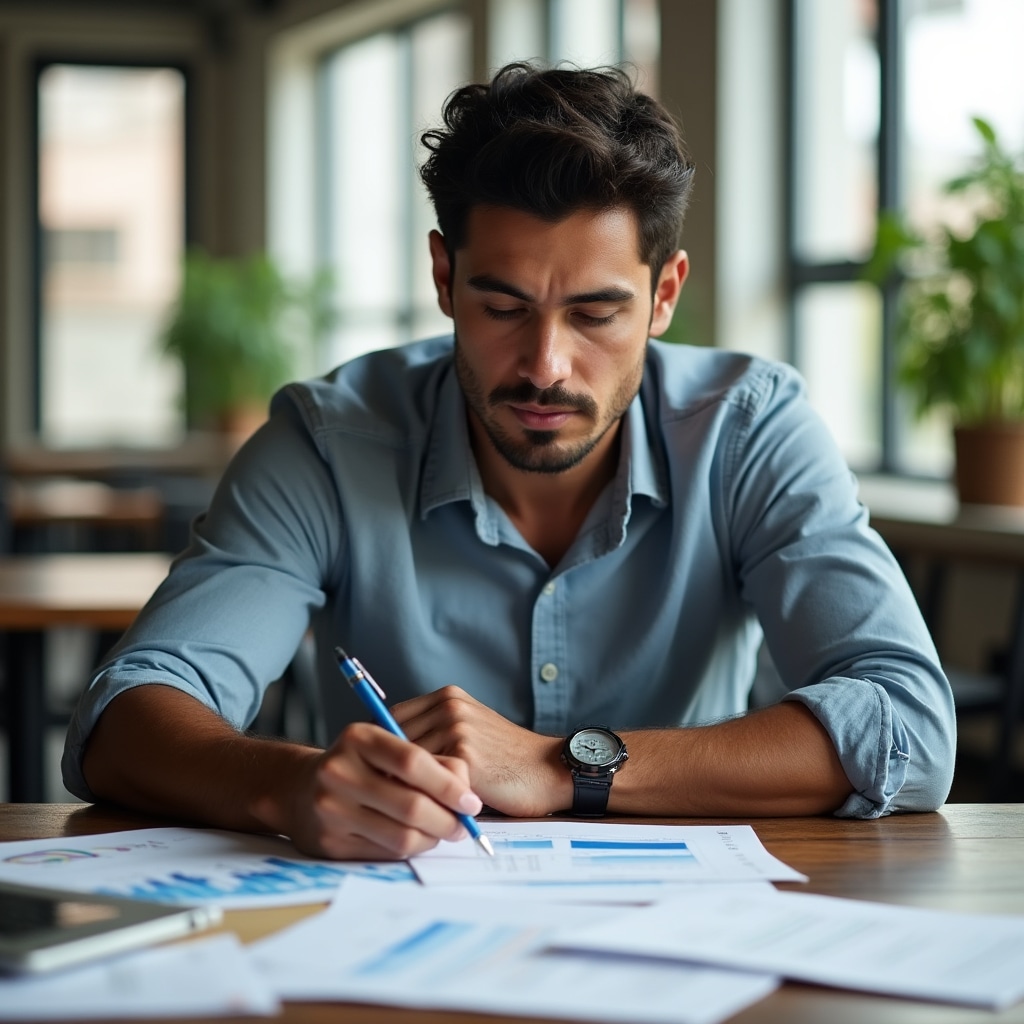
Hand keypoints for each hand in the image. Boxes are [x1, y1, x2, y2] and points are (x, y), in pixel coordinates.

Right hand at [282, 721, 483, 860]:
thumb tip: (467, 792)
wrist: (300, 789)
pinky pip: (385, 853)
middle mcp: (339, 771)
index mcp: (358, 738)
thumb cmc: (359, 765)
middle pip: (410, 805)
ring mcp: (331, 809)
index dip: (448, 785)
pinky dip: (410, 849)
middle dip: (447, 820)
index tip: (471, 801)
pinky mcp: (329, 842)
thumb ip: (428, 761)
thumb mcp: (386, 747)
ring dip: (432, 838)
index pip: (413, 761)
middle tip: (464, 825)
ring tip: (442, 831)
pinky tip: (416, 839)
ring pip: (401, 835)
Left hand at [391, 686, 569, 816]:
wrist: (549, 770)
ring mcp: (457, 728)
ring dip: (401, 786)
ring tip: (404, 808)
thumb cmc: (507, 759)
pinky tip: (426, 812)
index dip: (382, 747)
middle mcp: (449, 707)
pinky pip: (426, 780)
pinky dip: (422, 797)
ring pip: (406, 762)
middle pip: (392, 738)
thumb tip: (385, 757)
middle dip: (386, 768)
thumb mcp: (470, 730)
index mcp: (448, 697)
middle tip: (385, 794)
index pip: (391, 717)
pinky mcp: (465, 755)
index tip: (379, 771)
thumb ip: (435, 732)